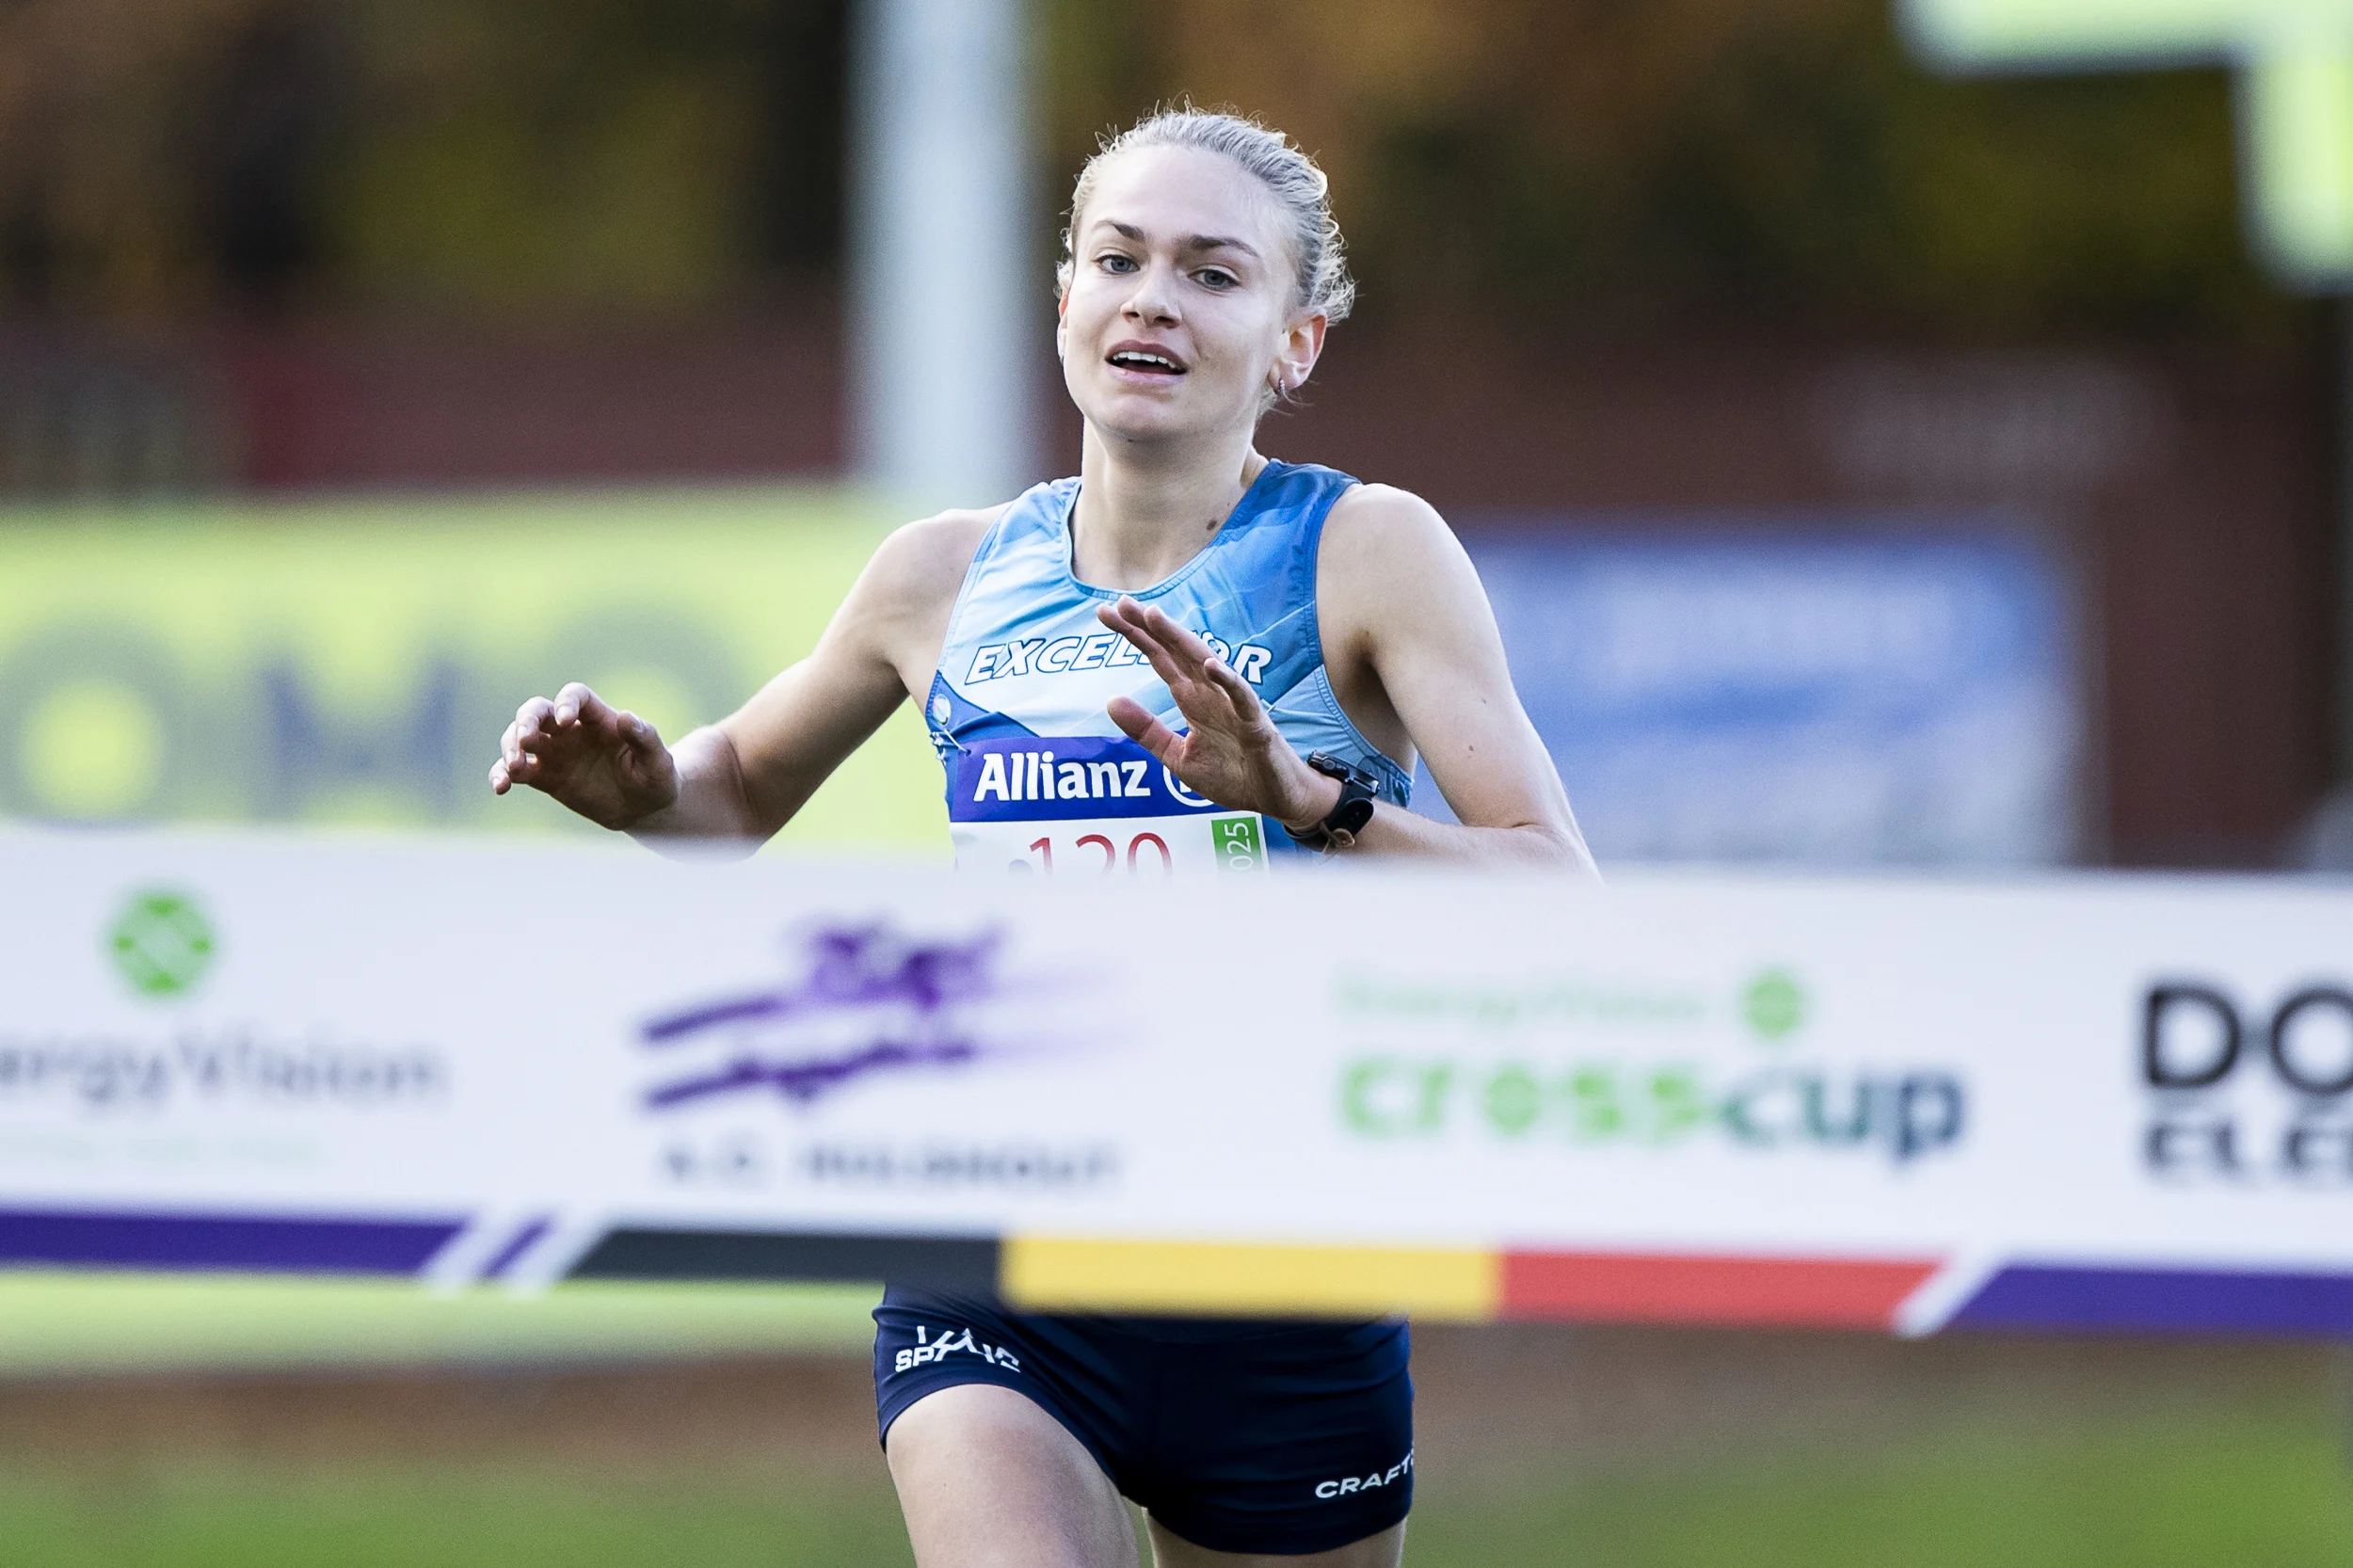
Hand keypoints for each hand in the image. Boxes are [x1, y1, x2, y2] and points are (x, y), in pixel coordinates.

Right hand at [489, 682, 678, 829]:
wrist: (644, 809)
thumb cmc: (656, 779)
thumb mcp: (659, 762)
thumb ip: (646, 738)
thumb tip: (626, 717)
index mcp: (599, 719)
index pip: (576, 696)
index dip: (566, 702)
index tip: (564, 720)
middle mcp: (571, 731)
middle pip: (537, 711)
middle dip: (526, 721)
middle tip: (526, 741)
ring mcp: (555, 753)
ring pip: (518, 737)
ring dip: (509, 747)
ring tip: (513, 768)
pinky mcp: (545, 777)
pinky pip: (515, 771)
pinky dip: (501, 775)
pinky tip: (500, 787)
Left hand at [1098, 598, 1341, 830]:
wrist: (1275, 799)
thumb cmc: (1233, 775)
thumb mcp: (1177, 756)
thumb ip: (1147, 730)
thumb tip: (1110, 701)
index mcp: (1192, 699)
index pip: (1160, 659)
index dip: (1135, 636)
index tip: (1105, 613)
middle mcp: (1211, 694)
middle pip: (1177, 652)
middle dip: (1150, 628)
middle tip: (1120, 602)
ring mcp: (1234, 706)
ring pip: (1205, 664)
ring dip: (1180, 640)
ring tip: (1154, 617)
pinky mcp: (1257, 725)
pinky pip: (1242, 699)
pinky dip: (1227, 681)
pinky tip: (1209, 665)